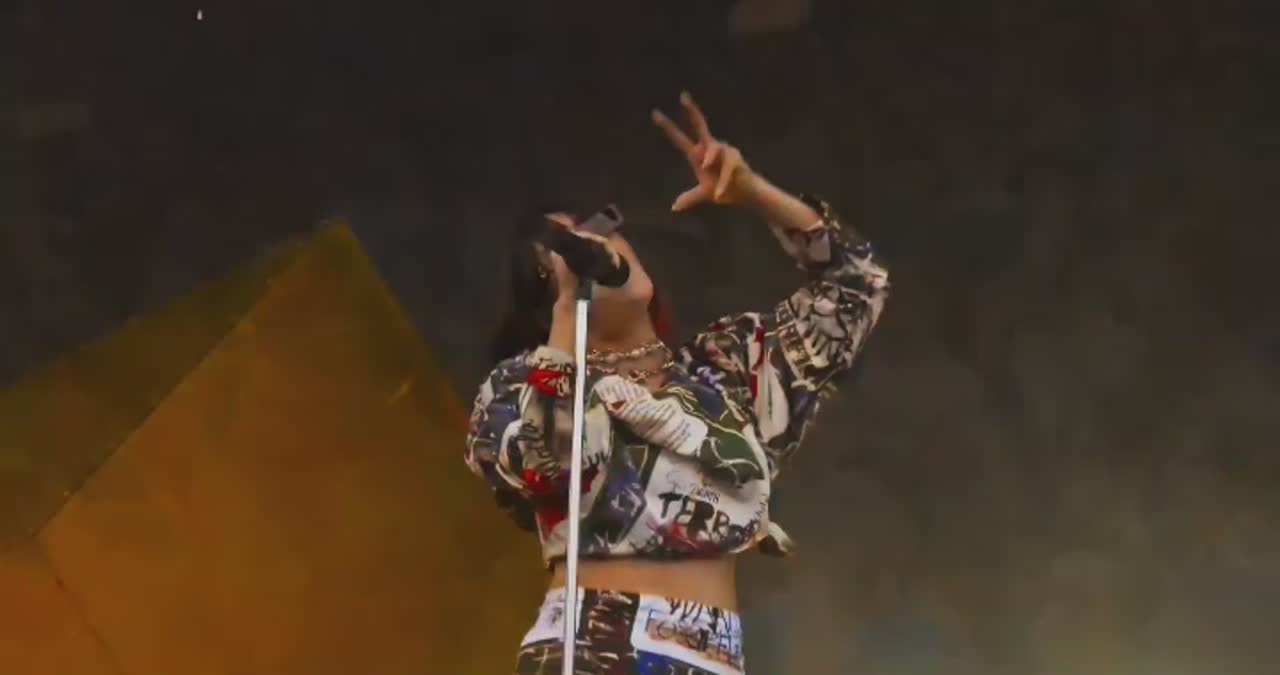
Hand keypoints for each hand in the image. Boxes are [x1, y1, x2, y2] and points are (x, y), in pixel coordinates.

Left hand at [653, 92, 758, 211]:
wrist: (745, 194)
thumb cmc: (724, 190)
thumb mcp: (704, 194)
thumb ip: (690, 198)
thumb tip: (675, 207)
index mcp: (698, 155)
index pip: (681, 138)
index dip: (668, 127)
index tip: (655, 114)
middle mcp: (711, 148)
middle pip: (700, 125)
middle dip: (692, 111)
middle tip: (682, 96)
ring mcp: (724, 150)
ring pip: (714, 152)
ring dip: (711, 162)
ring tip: (712, 187)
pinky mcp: (736, 158)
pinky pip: (727, 168)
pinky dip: (722, 182)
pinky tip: (718, 194)